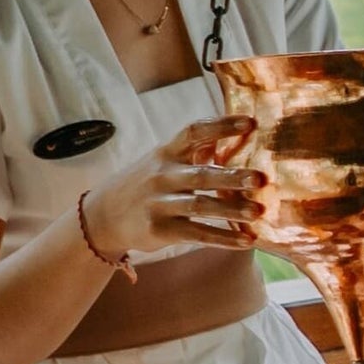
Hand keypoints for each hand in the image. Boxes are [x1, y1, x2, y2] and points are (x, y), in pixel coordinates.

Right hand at [84, 116, 262, 257]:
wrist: (102, 216)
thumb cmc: (144, 184)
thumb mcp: (163, 160)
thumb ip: (195, 149)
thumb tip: (233, 130)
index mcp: (167, 153)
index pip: (194, 132)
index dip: (222, 126)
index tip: (251, 123)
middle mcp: (162, 176)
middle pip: (201, 174)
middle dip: (232, 177)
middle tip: (261, 179)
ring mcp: (159, 204)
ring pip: (200, 206)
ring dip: (232, 210)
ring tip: (259, 212)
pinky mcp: (160, 230)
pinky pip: (196, 234)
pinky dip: (223, 238)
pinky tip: (247, 240)